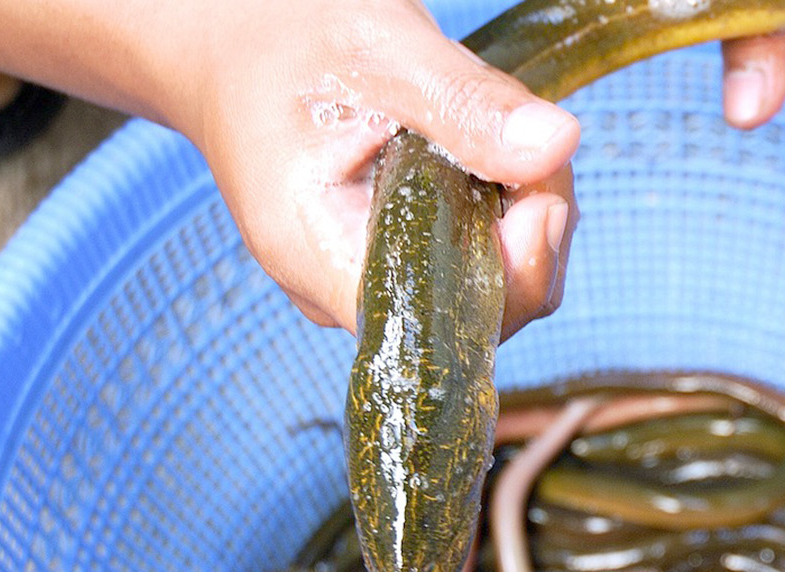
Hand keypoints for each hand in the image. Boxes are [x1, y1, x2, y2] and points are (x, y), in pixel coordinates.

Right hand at [175, 0, 579, 338]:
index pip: (443, 317)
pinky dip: (499, 209)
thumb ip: (466, 103)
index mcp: (319, 256)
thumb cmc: (284, 41)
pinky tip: (485, 151)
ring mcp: (368, 281)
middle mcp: (342, 291)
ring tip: (498, 131)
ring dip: (522, 212)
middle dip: (531, 232)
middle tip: (529, 141)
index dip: (511, 273)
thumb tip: (557, 146)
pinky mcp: (393, 261)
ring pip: (486, 285)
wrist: (227, 46)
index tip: (535, 195)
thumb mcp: (381, 50)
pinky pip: (469, 259)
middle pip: (480, 308)